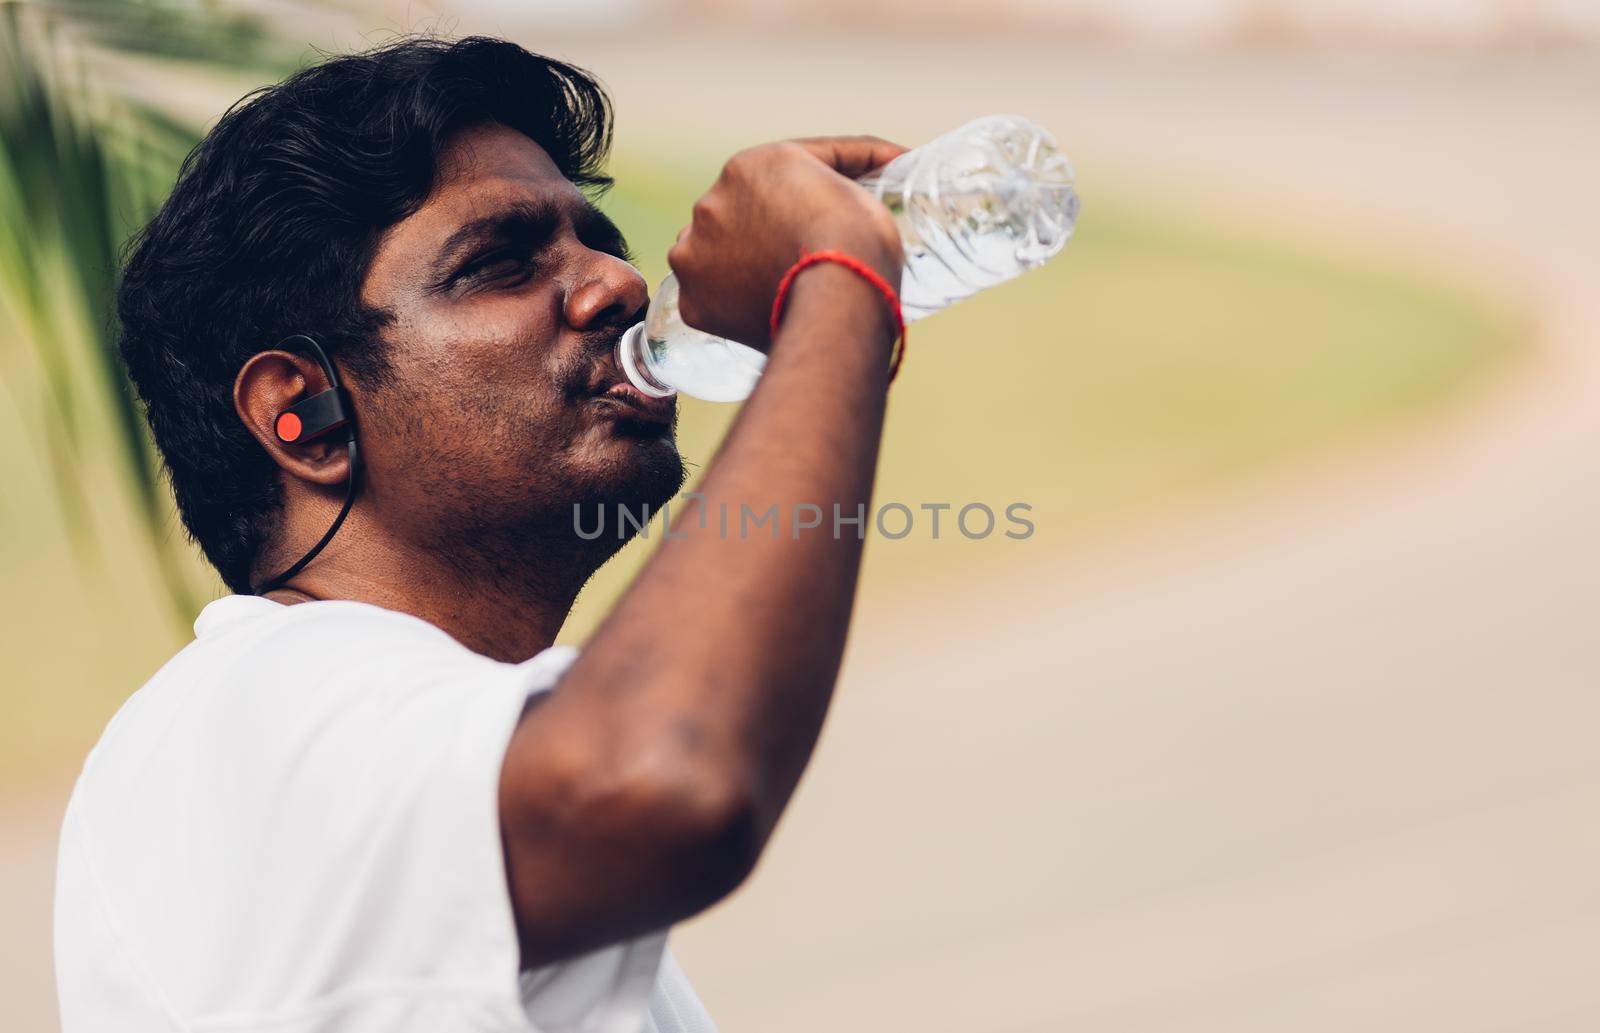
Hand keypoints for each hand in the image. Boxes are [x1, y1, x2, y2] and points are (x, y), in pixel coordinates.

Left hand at [667, 136, 906, 349]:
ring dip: (737, 264)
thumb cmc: (857, 244)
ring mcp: (694, 253)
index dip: (807, 192)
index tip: (826, 209)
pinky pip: (711, 301)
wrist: (839, 302)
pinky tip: (758, 310)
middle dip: (764, 228)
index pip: (779, 176)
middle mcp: (710, 203)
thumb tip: (875, 168)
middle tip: (799, 254)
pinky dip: (730, 305)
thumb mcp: (856, 190)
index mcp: (749, 166)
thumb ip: (842, 181)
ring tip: (775, 285)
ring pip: (713, 256)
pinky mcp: (692, 302)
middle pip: (739, 214)